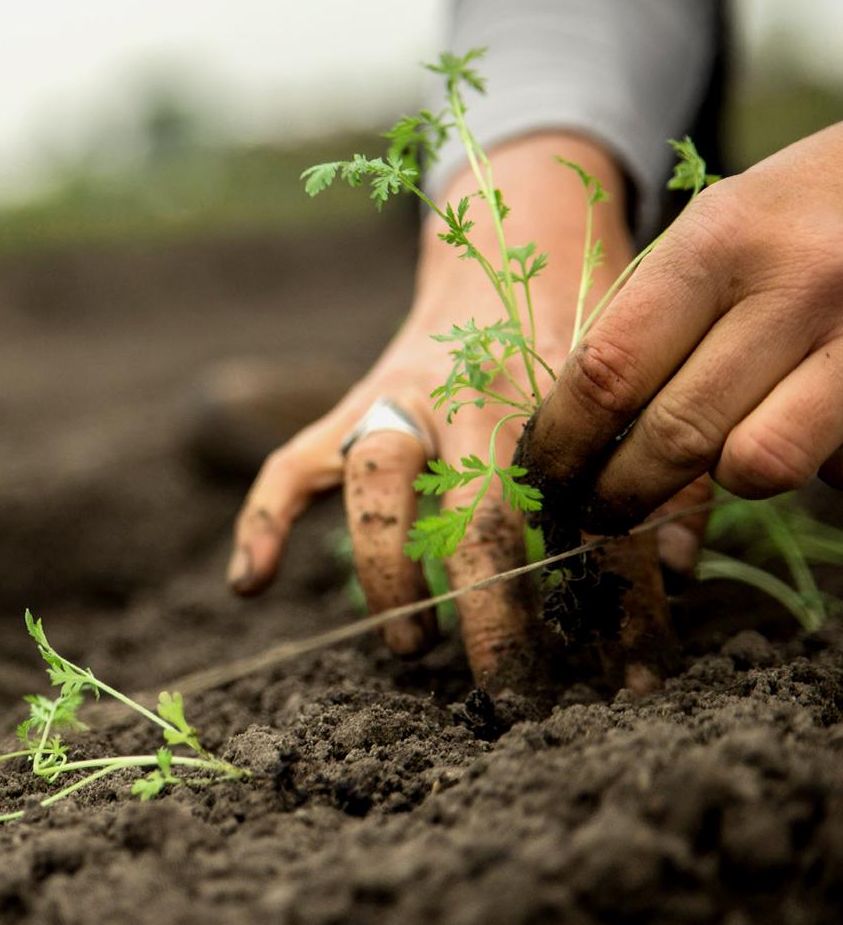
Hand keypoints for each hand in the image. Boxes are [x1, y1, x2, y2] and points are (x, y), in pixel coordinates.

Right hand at [227, 132, 669, 690]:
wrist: (516, 231)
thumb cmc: (588, 318)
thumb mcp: (640, 381)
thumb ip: (668, 467)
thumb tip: (674, 574)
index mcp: (558, 393)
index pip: (587, 512)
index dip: (616, 603)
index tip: (629, 680)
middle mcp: (474, 396)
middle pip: (478, 512)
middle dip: (495, 614)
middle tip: (511, 694)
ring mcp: (401, 395)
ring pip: (376, 482)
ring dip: (391, 570)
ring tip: (409, 647)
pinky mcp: (354, 402)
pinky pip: (291, 461)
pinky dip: (263, 520)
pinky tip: (249, 583)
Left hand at [523, 123, 842, 531]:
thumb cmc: (790, 211)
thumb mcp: (710, 231)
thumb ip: (650, 316)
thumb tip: (579, 424)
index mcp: (719, 240)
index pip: (611, 368)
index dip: (563, 439)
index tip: (540, 476)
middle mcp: (796, 286)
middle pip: (677, 433)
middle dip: (620, 491)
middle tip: (594, 512)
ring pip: (759, 465)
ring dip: (721, 478)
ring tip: (709, 455)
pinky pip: (833, 465)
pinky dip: (805, 463)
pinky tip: (798, 423)